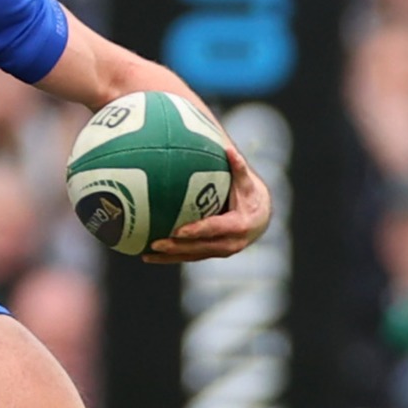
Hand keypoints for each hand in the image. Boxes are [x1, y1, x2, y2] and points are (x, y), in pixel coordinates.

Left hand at [144, 146, 271, 263]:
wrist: (260, 216)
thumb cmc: (250, 194)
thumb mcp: (247, 182)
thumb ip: (238, 167)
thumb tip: (228, 149)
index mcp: (240, 225)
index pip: (216, 229)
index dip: (198, 230)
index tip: (179, 231)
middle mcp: (231, 242)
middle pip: (201, 247)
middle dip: (179, 247)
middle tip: (156, 243)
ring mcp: (221, 251)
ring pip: (194, 256)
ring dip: (171, 257)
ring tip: (146, 254)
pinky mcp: (211, 253)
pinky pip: (190, 257)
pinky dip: (171, 258)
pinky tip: (148, 256)